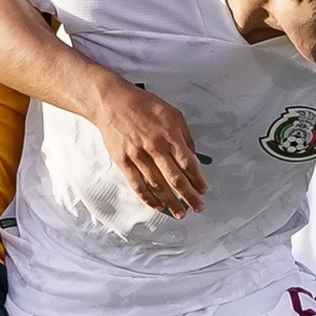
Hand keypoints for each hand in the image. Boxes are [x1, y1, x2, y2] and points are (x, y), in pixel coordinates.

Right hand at [93, 82, 205, 217]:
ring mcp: (138, 157)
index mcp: (169, 136)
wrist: (112, 102)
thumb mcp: (172, 113)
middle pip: (175, 179)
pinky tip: (157, 206)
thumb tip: (193, 156)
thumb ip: (184, 136)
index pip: (188, 163)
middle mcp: (155, 148)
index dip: (198, 179)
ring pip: (157, 185)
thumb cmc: (143, 105)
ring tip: (180, 213)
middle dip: (189, 196)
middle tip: (198, 207)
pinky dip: (148, 198)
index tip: (203, 190)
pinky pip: (137, 185)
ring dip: (170, 202)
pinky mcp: (124, 162)